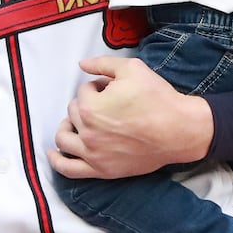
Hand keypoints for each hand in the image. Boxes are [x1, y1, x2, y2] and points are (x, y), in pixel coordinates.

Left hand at [47, 55, 213, 177]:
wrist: (179, 130)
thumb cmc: (157, 98)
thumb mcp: (131, 68)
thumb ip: (102, 63)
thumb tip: (81, 64)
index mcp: (91, 107)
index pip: (83, 91)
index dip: (98, 86)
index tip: (112, 89)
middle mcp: (87, 132)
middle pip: (73, 112)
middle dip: (86, 104)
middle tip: (107, 103)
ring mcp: (93, 154)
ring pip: (64, 138)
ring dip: (67, 126)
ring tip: (76, 122)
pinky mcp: (101, 170)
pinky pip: (69, 169)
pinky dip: (57, 161)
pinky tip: (52, 154)